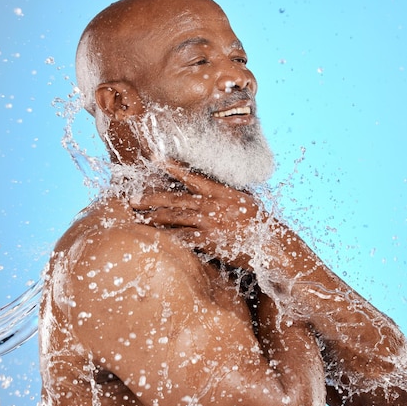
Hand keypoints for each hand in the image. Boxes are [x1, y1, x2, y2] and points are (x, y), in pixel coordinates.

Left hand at [129, 161, 265, 268]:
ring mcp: (211, 222)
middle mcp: (214, 204)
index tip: (156, 159)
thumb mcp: (246, 204)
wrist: (273, 245)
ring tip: (137, 217)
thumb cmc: (261, 226)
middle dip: (151, 197)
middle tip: (132, 199)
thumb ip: (227, 197)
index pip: (192, 177)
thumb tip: (215, 192)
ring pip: (175, 217)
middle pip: (175, 198)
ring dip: (153, 217)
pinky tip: (154, 238)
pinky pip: (183, 238)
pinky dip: (167, 237)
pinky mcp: (210, 241)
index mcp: (223, 193)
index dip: (172, 168)